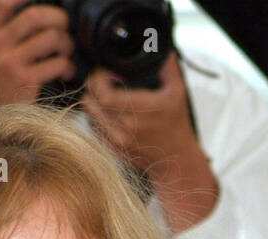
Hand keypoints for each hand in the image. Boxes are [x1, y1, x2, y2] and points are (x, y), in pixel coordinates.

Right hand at [0, 0, 75, 110]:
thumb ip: (7, 32)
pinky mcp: (24, 80)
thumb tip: (39, 16)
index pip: (3, 3)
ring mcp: (9, 62)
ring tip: (66, 53)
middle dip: (59, 18)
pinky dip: (68, 67)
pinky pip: (57, 63)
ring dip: (67, 44)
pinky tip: (65, 72)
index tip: (43, 1)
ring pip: (51, 38)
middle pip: (35, 15)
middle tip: (66, 27)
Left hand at [82, 55, 218, 231]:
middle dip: (93, 86)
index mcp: (142, 110)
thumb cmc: (177, 126)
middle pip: (91, 101)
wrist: (176, 160)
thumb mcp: (178, 93)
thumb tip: (162, 48)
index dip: (99, 78)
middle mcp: (126, 126)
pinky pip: (93, 127)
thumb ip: (168, 69)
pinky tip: (108, 112)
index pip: (104, 93)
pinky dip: (96, 116)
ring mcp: (118, 140)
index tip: (107, 72)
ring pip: (89, 113)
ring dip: (92, 100)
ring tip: (105, 95)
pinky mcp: (113, 149)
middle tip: (103, 80)